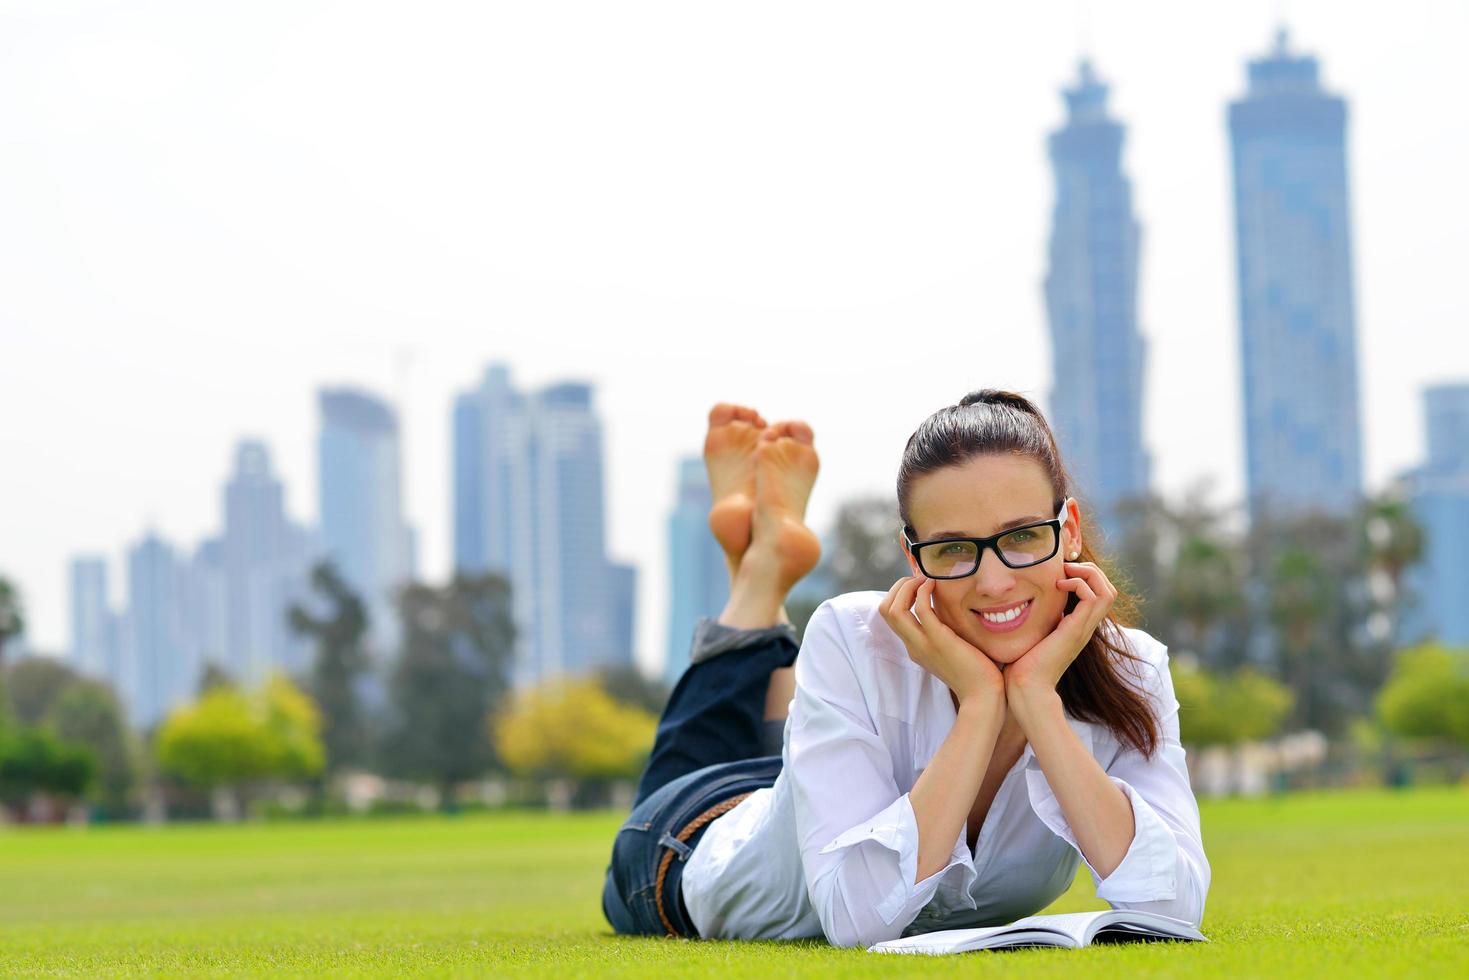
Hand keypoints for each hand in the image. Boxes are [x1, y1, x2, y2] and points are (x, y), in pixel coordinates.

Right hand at [879, 576, 1004, 706]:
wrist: (983, 696)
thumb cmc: (976, 673)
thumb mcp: (952, 649)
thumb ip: (945, 632)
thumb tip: (950, 612)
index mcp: (915, 647)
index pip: (891, 616)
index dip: (899, 594)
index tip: (918, 584)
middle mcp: (913, 645)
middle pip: (885, 610)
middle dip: (898, 586)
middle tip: (919, 578)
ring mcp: (923, 643)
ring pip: (894, 609)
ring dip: (906, 586)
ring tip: (925, 578)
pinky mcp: (939, 640)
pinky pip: (920, 609)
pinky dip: (923, 591)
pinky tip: (935, 584)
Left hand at [1003, 561, 1117, 699]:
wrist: (1025, 687)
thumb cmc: (1022, 664)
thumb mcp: (1032, 634)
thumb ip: (1036, 620)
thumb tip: (1021, 605)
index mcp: (1077, 626)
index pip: (1098, 594)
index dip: (1085, 576)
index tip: (1060, 571)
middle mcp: (1085, 627)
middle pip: (1108, 590)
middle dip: (1090, 570)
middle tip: (1065, 567)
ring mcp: (1083, 629)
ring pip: (1107, 591)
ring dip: (1088, 574)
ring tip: (1064, 573)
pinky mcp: (1075, 630)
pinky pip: (1093, 598)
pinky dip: (1079, 584)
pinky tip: (1057, 586)